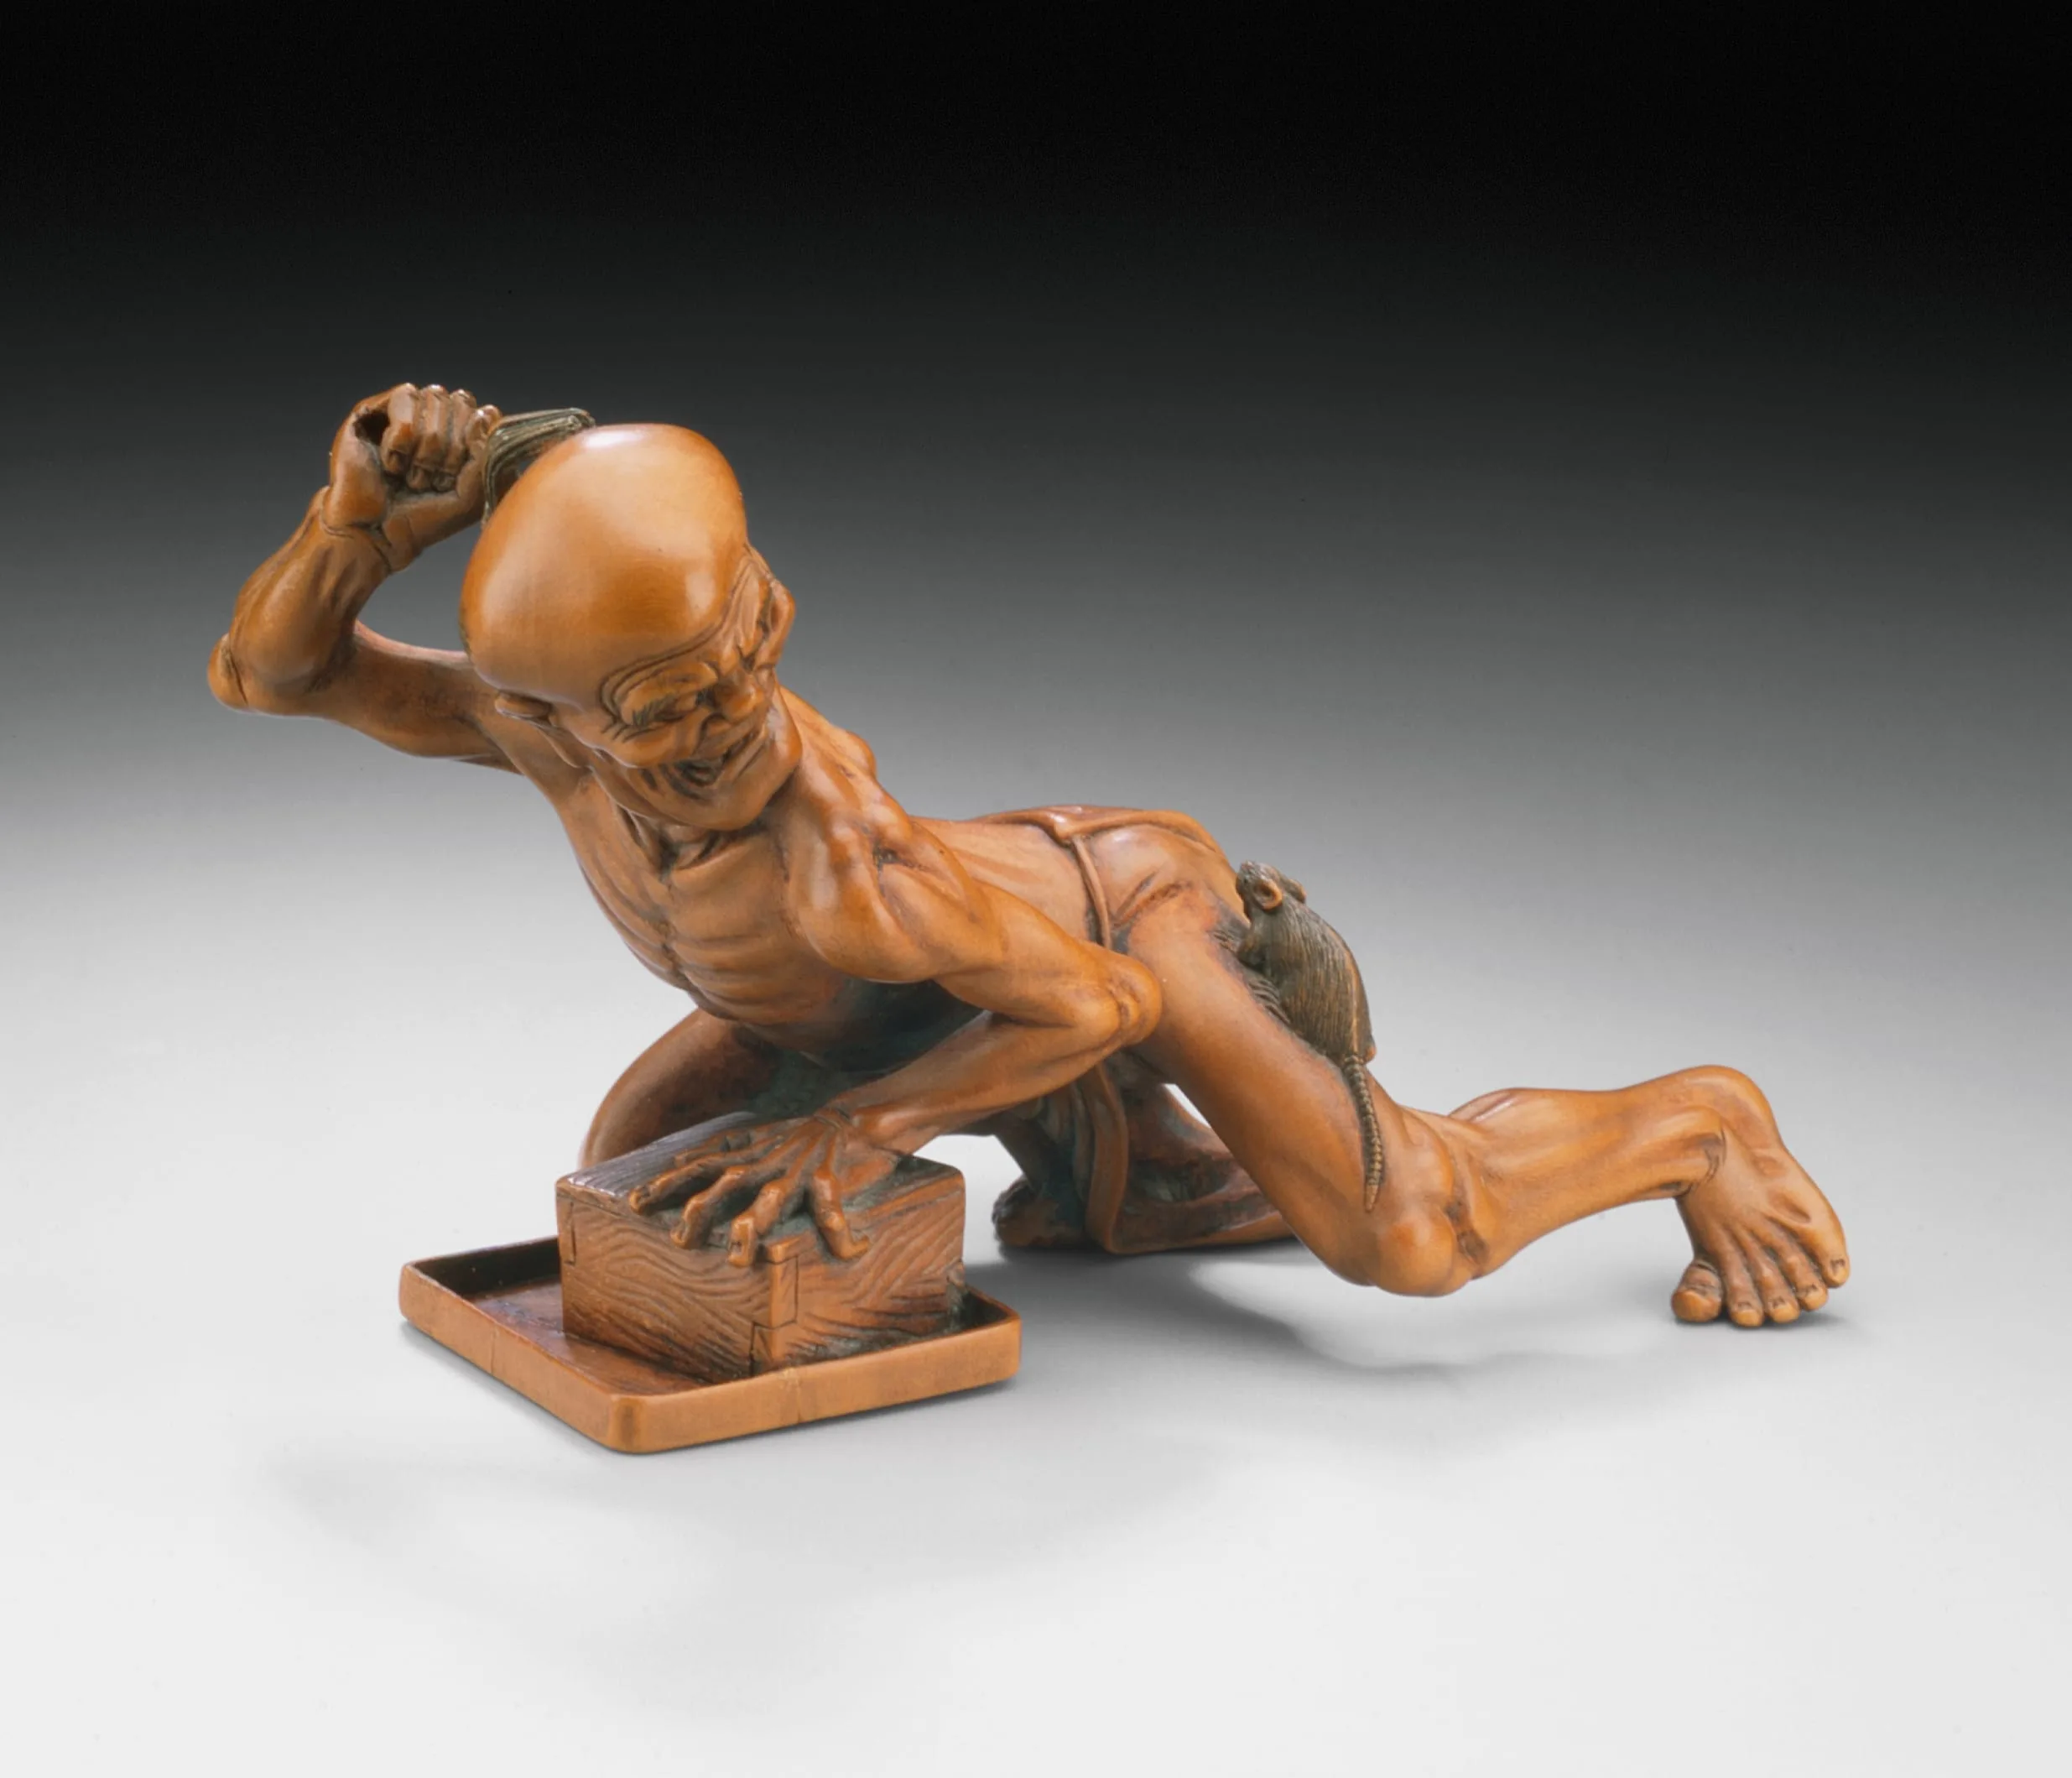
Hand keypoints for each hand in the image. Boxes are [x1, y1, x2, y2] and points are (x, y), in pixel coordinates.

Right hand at [320, 384, 500, 570]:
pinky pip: (404, 397)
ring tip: (410, 476)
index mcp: (462, 437)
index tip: (457, 479)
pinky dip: (401, 437)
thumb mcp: (472, 494)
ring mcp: (406, 413)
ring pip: (434, 396)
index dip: (474, 444)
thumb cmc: (424, 518)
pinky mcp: (374, 409)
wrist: (377, 533)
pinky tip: (391, 462)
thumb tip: (486, 413)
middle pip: (461, 402)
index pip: (484, 414)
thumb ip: (487, 455)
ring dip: (426, 446)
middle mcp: (435, 419)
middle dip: (451, 448)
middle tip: (431, 481)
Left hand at [626, 1108, 903, 1266]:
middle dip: (701, 1209)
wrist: (858, 1117)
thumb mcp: (758, 1136)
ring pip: (771, 1198)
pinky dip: (839, 1229)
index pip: (701, 1165)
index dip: (669, 1183)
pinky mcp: (832, 1179)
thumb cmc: (806, 1136)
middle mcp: (769, 1161)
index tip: (635, 1203)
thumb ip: (721, 1148)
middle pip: (726, 1182)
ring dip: (754, 1225)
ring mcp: (799, 1170)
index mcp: (751, 1153)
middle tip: (679, 1239)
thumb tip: (679, 1156)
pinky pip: (834, 1207)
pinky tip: (845, 1249)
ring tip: (739, 1255)